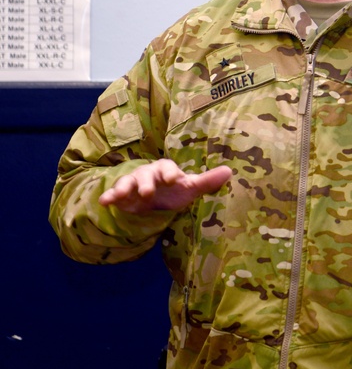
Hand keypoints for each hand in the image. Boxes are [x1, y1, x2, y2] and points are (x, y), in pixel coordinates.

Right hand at [98, 159, 231, 213]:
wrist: (156, 199)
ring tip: (121, 195)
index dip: (170, 172)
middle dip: (146, 182)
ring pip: (128, 181)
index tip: (174, 179)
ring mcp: (133, 182)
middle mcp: (149, 173)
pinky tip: (104, 202)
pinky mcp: (122, 194)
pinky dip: (109, 196)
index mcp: (166, 169)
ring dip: (125, 187)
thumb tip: (230, 172)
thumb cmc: (175, 190)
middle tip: (148, 193)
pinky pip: (114, 193)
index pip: (168, 166)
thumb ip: (208, 181)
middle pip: (146, 174)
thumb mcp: (190, 188)